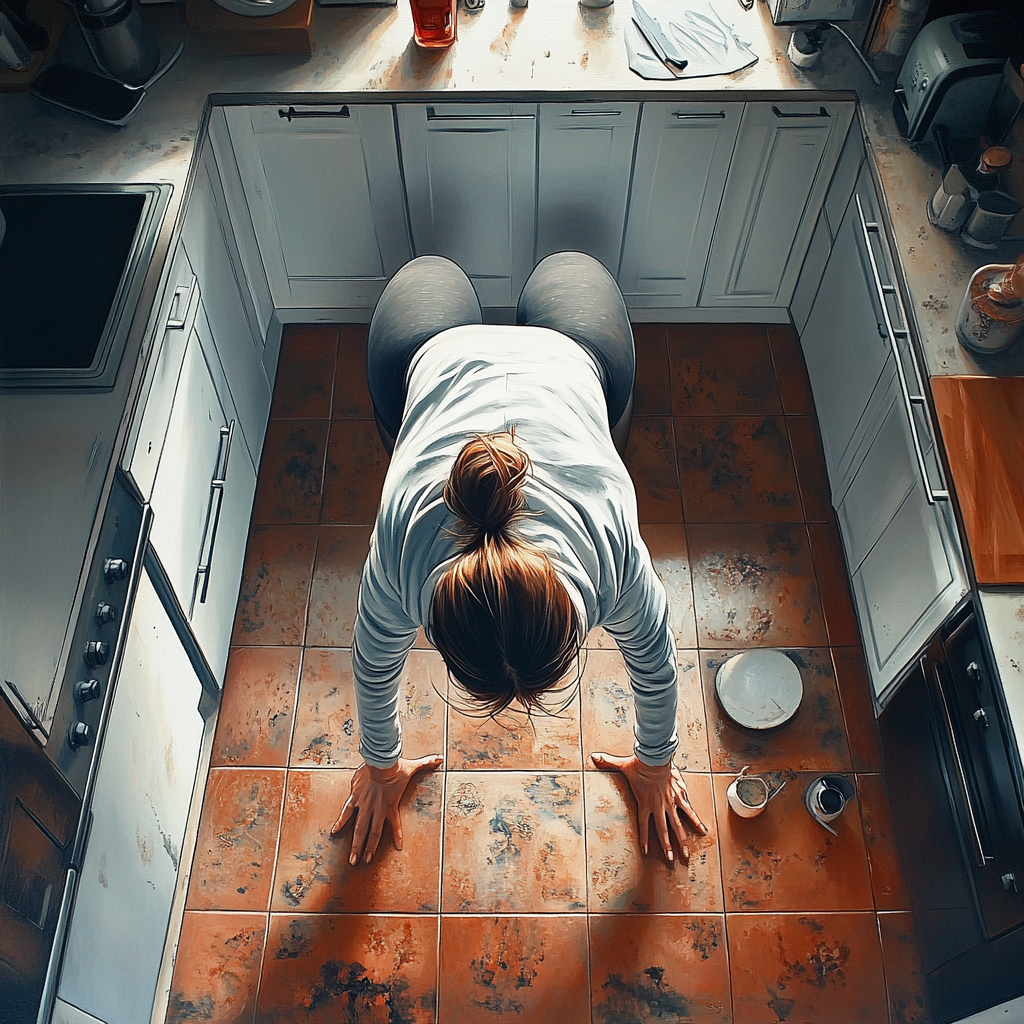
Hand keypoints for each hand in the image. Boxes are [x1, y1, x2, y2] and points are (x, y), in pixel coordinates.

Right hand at [331, 754, 442, 864]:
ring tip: (352, 859)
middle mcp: (377, 809)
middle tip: (363, 862)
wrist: (380, 763)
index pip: (395, 824)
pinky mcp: (355, 798)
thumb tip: (439, 758)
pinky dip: (340, 822)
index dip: (397, 835)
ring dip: (356, 844)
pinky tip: (334, 832)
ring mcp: (365, 805)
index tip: (399, 847)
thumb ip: (425, 764)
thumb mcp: (412, 766)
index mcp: (390, 804)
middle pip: (372, 833)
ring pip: (359, 828)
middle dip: (368, 849)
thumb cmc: (396, 766)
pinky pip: (346, 812)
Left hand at [591, 751, 707, 861]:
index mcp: (644, 803)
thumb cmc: (640, 763)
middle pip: (663, 830)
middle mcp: (658, 806)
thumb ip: (608, 762)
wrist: (656, 758)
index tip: (644, 851)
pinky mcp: (679, 796)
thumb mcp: (622, 765)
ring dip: (681, 840)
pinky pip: (689, 811)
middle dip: (666, 846)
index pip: (643, 825)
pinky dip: (696, 821)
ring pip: (677, 825)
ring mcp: (670, 802)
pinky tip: (703, 831)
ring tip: (685, 853)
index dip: (644, 838)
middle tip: (670, 860)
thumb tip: (594, 757)